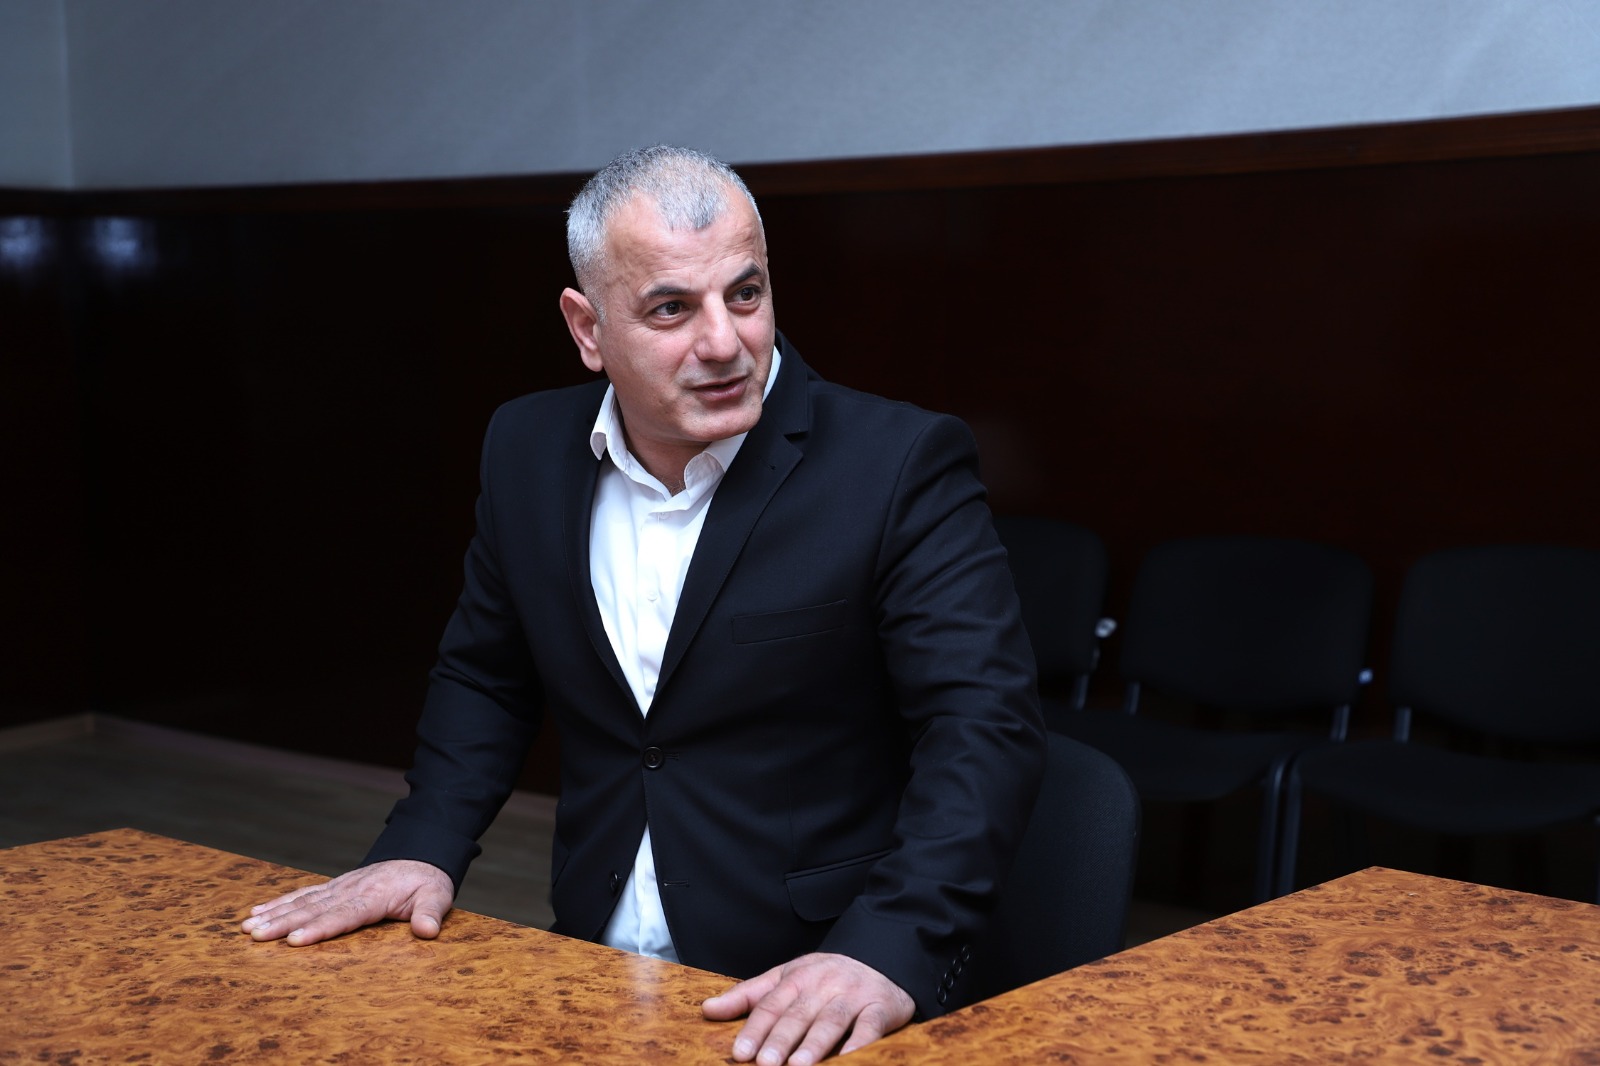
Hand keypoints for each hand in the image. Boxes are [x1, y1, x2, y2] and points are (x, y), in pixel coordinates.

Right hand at [239, 859, 453, 946]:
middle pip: (314, 908)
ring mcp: (340, 886)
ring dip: (275, 913)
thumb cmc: (428, 882)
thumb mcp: (438, 896)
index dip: (320, 928)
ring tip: (248, 927)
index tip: (295, 941)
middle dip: (284, 923)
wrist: (421, 855)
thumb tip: (427, 930)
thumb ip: (431, 913)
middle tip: (256, 936)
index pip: (344, 914)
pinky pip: (304, 894)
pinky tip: (258, 911)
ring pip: (303, 901)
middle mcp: (351, 889)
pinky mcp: (334, 887)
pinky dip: (280, 902)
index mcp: (375, 896)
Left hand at [702, 952, 914, 1064]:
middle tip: (765, 1064)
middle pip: (798, 1014)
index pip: (771, 1005)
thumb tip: (707, 1010)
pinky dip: (859, 1042)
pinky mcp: (880, 1006)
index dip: (755, 1029)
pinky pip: (870, 1025)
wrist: (879, 957)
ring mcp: (852, 995)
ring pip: (831, 1020)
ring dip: (815, 1044)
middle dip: (781, 1040)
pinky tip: (848, 1058)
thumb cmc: (825, 976)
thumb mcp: (785, 977)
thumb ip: (747, 996)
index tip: (740, 1053)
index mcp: (797, 978)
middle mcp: (823, 985)